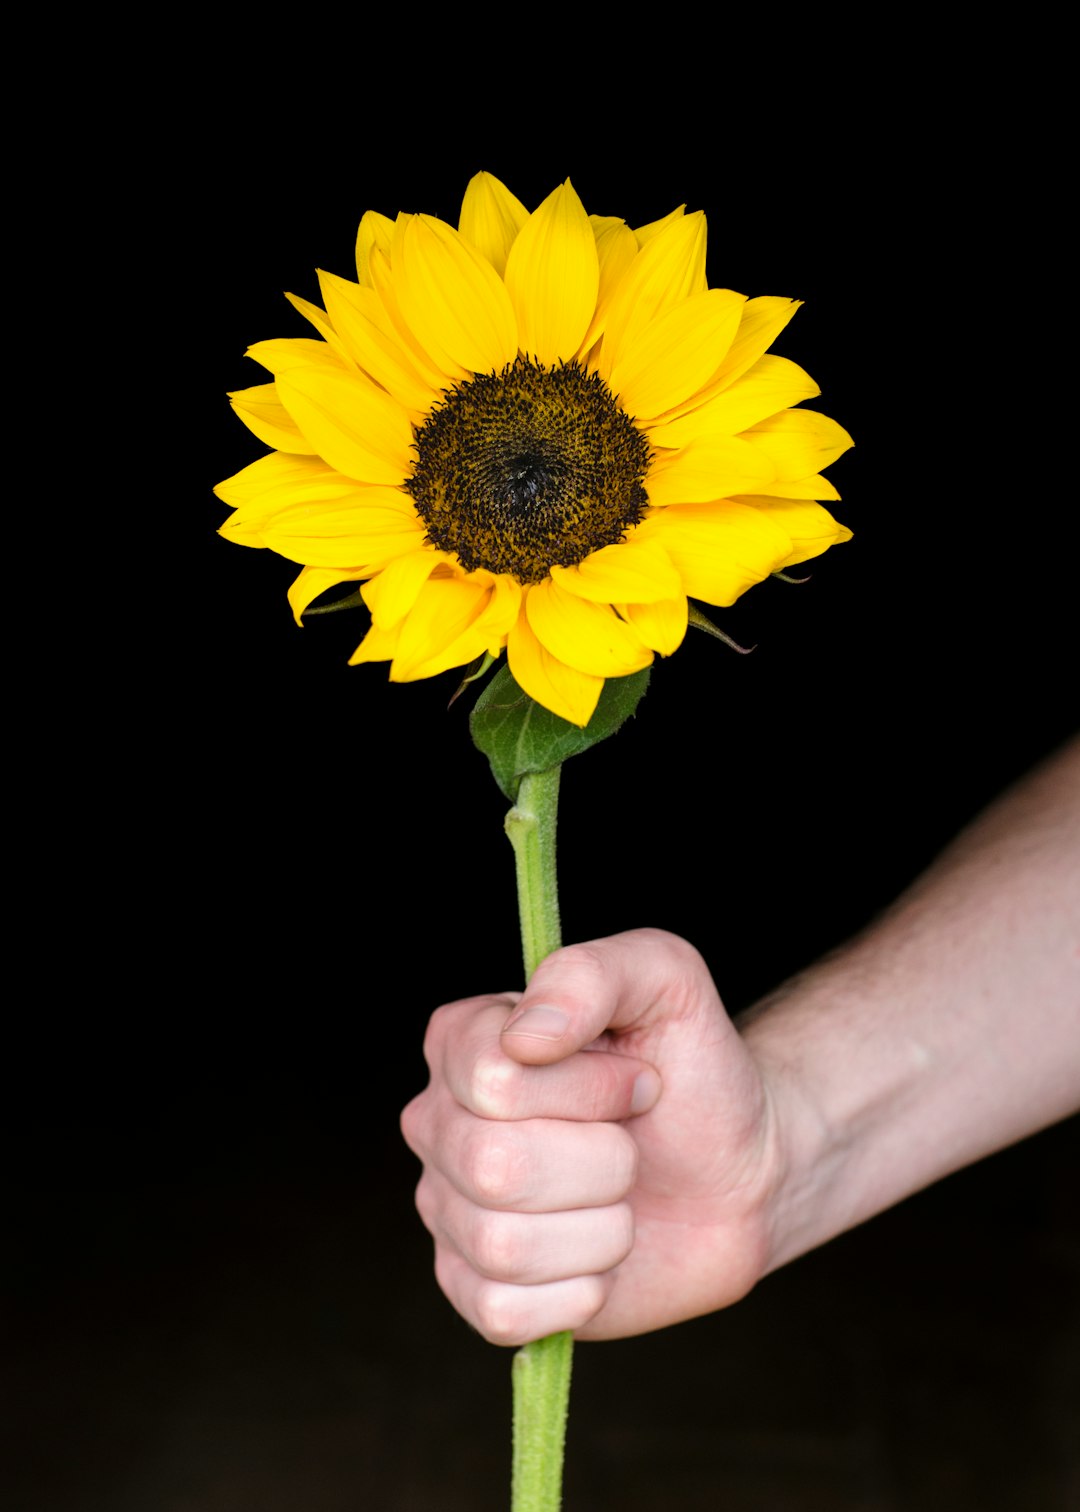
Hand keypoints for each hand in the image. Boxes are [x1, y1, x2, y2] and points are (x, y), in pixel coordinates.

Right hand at [400, 929, 778, 1345]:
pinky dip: (579, 1291)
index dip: (587, 1088)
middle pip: (494, 1165)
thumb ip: (593, 974)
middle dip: (601, 1161)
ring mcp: (450, 1209)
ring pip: (505, 1244)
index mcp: (463, 1040)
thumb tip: (526, 1037)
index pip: (493, 1078)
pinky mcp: (478, 1288)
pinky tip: (600, 1257)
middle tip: (631, 1143)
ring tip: (620, 1197)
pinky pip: (503, 1311)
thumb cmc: (693, 1069)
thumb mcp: (665, 981)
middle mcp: (438, 1123)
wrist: (737, 1171)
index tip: (638, 1078)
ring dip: (601, 1228)